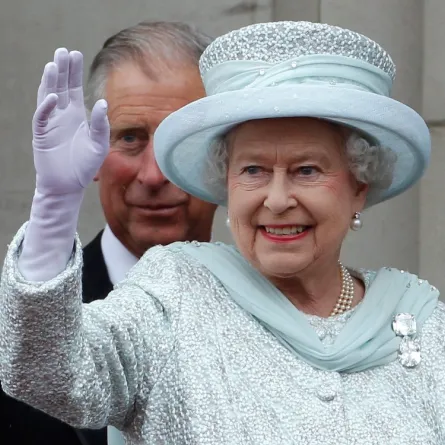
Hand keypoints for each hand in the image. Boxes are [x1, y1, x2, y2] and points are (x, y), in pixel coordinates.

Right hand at [33, 48, 108, 195]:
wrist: (68, 186)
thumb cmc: (85, 166)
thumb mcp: (99, 145)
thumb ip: (101, 125)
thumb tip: (104, 103)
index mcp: (77, 115)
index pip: (74, 88)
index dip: (74, 72)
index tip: (75, 54)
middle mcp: (62, 115)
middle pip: (61, 87)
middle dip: (62, 70)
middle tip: (63, 51)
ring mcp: (51, 123)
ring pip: (48, 96)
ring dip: (50, 82)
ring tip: (54, 65)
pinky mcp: (42, 134)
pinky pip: (42, 117)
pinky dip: (47, 107)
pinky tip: (54, 97)